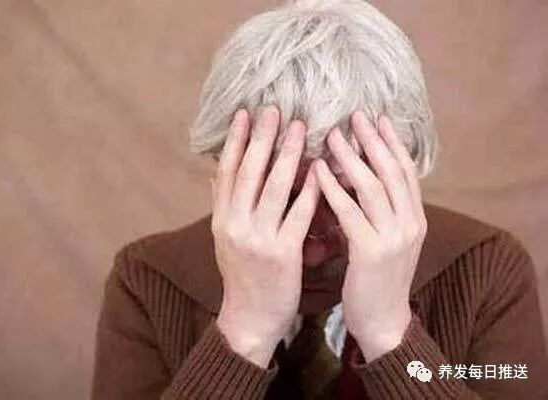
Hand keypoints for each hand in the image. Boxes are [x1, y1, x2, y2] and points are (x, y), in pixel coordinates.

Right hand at [211, 105, 319, 367]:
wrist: (250, 319)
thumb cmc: (243, 277)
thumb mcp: (225, 240)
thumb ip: (223, 205)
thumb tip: (215, 173)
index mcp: (222, 220)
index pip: (228, 172)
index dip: (237, 141)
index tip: (246, 113)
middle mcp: (236, 225)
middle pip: (250, 173)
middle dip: (262, 138)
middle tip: (275, 108)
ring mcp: (259, 239)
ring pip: (274, 189)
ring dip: (287, 155)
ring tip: (299, 128)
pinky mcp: (283, 254)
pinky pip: (299, 216)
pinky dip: (310, 191)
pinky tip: (321, 171)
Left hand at [314, 110, 427, 361]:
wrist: (384, 322)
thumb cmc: (378, 280)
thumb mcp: (388, 241)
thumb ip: (381, 212)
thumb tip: (360, 177)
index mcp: (416, 218)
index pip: (406, 171)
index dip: (392, 142)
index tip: (377, 117)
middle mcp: (411, 223)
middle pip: (392, 171)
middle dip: (373, 141)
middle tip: (355, 115)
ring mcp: (394, 238)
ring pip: (373, 187)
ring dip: (351, 159)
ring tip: (333, 136)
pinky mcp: (372, 253)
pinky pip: (350, 212)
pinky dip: (333, 189)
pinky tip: (317, 172)